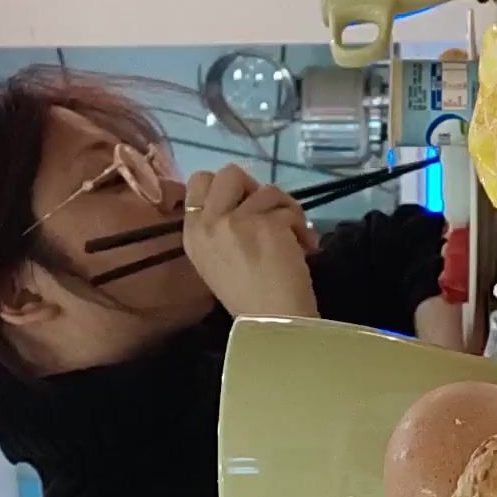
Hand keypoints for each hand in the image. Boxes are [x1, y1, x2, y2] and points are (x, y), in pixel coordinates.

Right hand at [182, 166, 318, 321]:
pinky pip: (289, 209)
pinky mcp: (264, 223)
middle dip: (254, 189)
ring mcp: (234, 221)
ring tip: (293, 239)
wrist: (272, 324)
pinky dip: (301, 227)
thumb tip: (249, 197)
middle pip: (229, 173)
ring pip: (266, 189)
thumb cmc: (250, 297)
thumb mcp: (219, 257)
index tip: (246, 206)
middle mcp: (207, 223)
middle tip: (267, 215)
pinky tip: (304, 249)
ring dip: (285, 211)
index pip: (199, 181)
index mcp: (192, 233)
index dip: (227, 187)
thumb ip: (223, 225)